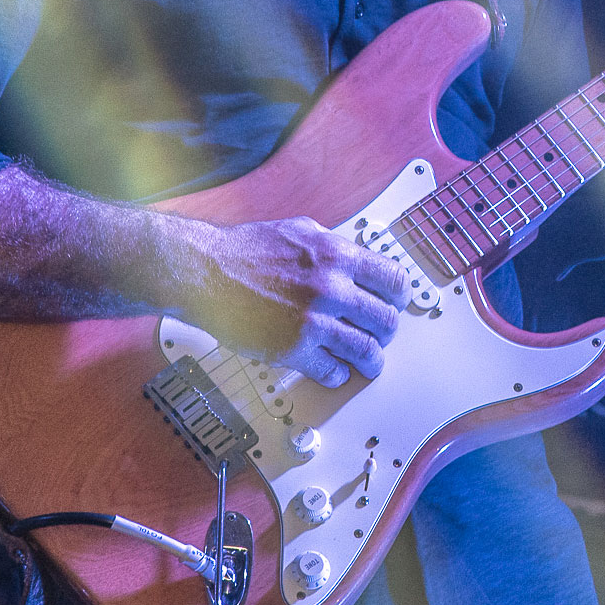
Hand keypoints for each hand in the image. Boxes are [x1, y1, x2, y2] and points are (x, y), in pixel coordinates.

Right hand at [181, 215, 408, 388]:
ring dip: (372, 361)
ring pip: (365, 350)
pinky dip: (338, 374)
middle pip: (385, 320)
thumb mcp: (300, 231)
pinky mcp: (293, 349)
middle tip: (381, 336)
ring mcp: (313, 321)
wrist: (205, 272)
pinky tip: (334, 370)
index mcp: (337, 255)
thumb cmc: (246, 249)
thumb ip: (333, 246)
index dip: (400, 297)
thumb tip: (358, 260)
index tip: (396, 304)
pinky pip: (332, 371)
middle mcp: (331, 288)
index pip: (393, 280)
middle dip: (388, 331)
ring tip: (369, 363)